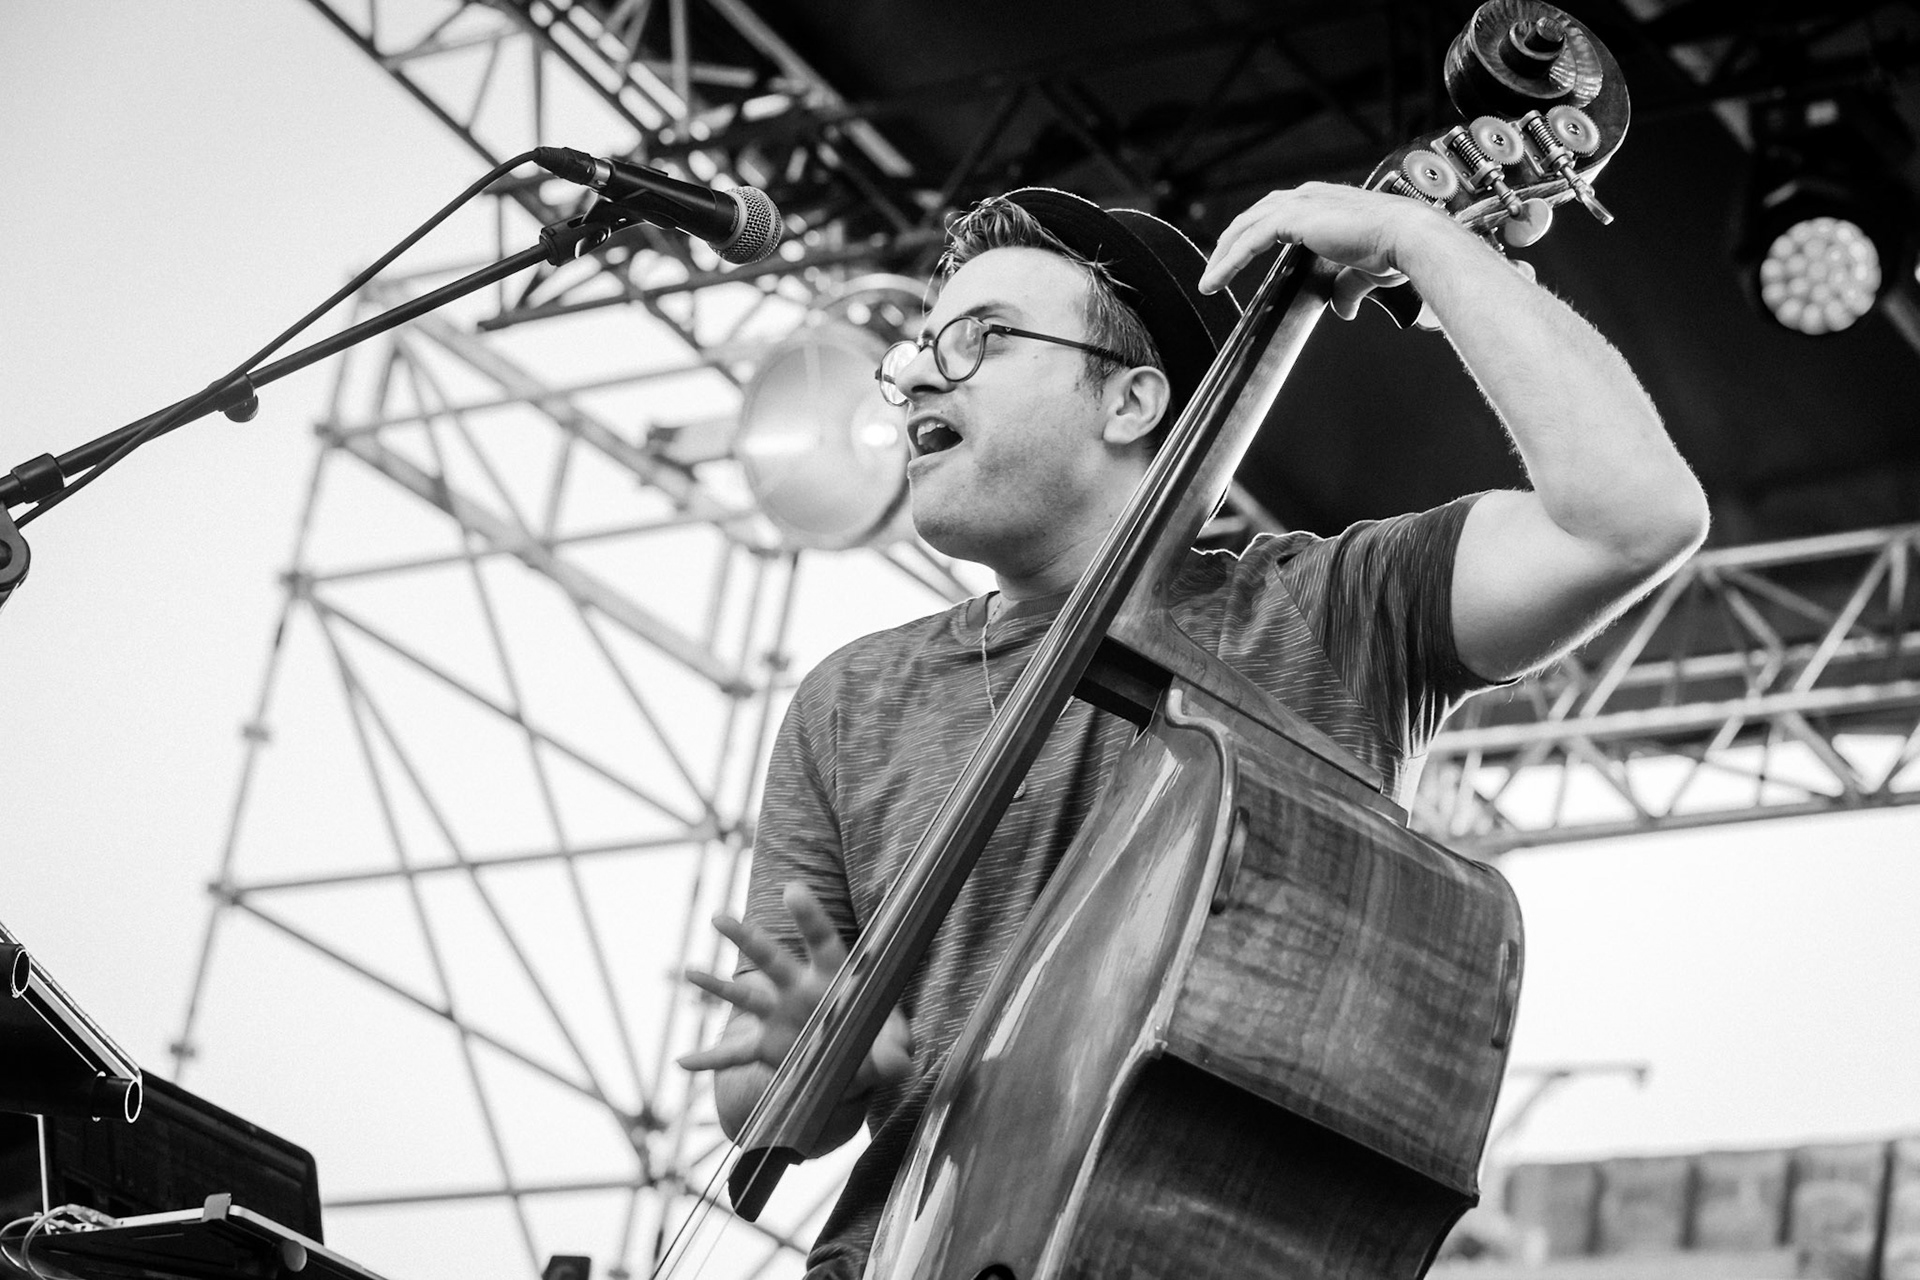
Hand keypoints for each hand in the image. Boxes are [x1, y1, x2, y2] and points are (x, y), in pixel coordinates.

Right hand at [678, 882, 911, 1096]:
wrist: (852, 1066)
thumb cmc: (877, 1044)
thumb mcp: (892, 1050)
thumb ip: (896, 1055)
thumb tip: (901, 1065)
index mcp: (833, 977)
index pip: (821, 940)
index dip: (809, 916)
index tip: (791, 889)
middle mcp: (799, 989)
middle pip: (771, 958)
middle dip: (746, 938)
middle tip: (718, 918)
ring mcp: (778, 1016)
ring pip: (743, 995)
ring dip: (715, 984)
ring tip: (689, 972)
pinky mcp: (766, 1047)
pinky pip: (733, 1055)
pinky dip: (708, 1060)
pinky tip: (683, 1062)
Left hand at [1198, 182, 1453, 319]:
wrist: (1409, 239)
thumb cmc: (1396, 250)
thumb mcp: (1365, 273)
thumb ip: (1347, 287)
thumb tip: (1342, 308)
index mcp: (1322, 202)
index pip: (1275, 215)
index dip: (1253, 236)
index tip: (1237, 261)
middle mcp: (1307, 197)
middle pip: (1253, 217)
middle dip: (1230, 245)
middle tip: (1215, 273)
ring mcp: (1299, 204)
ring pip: (1244, 227)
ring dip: (1223, 255)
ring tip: (1209, 281)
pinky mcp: (1293, 218)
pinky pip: (1248, 241)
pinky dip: (1229, 261)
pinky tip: (1215, 281)